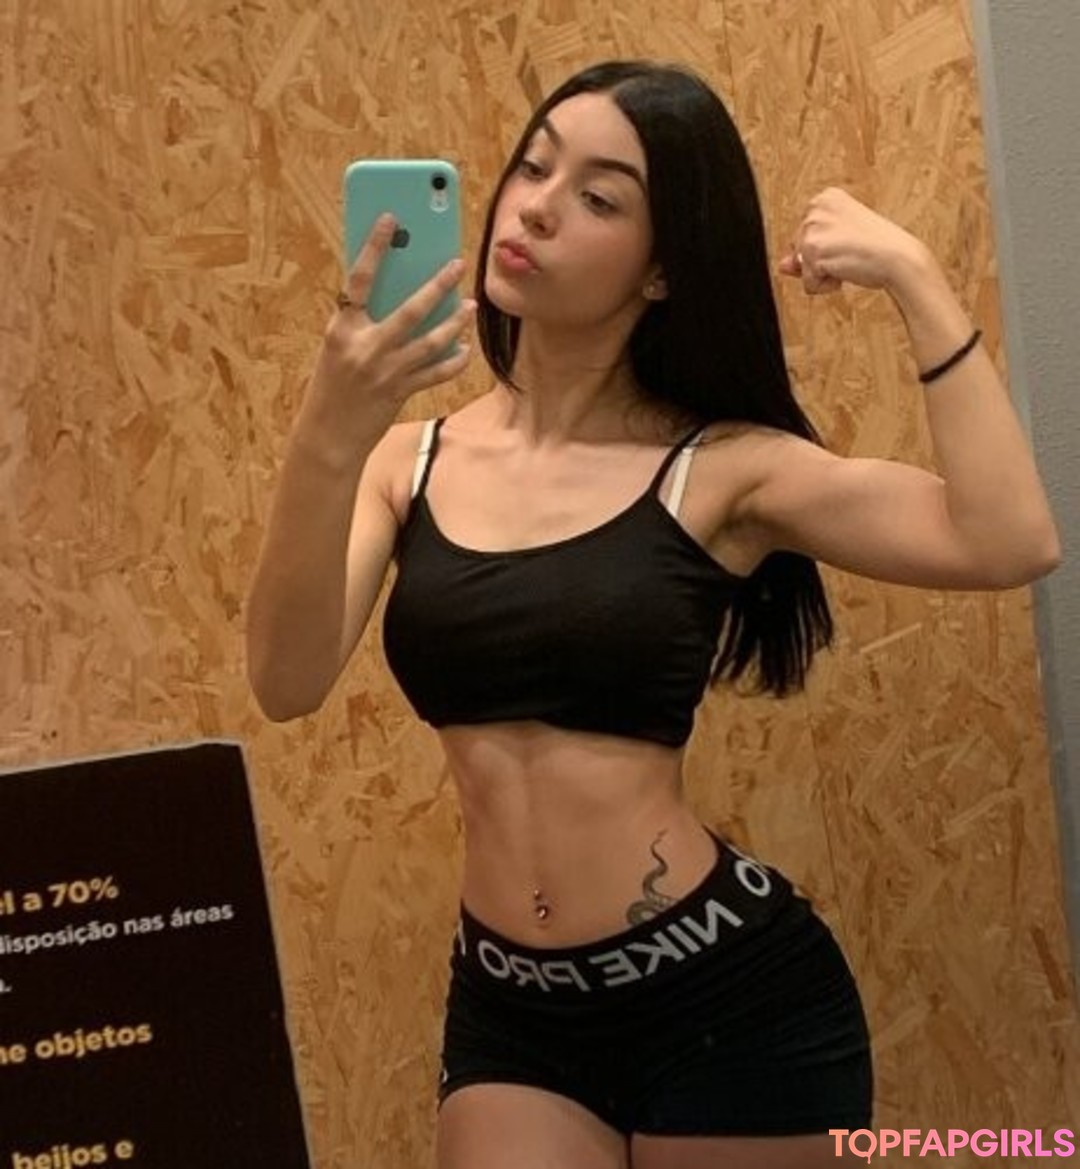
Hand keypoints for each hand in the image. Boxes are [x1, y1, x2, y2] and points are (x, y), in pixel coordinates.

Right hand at [316, 213, 475, 414]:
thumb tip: (396, 293)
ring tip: (469, 305)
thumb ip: (362, 322)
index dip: (374, 246)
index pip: (359, 278)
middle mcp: (365, 347)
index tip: (390, 218)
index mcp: (341, 328)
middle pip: (410, 308)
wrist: (328, 436)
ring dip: (455, 321)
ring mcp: (385, 371)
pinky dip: (454, 360)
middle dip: (438, 284)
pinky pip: (436, 372)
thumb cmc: (332, 386)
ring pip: (431, 340)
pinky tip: (465, 348)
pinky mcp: (400, 391)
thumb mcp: (338, 347)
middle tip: (458, 264)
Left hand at [777, 187, 926, 295]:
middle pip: (799, 251)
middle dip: (821, 261)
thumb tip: (782, 266)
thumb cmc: (878, 248)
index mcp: (825, 197)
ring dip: (824, 274)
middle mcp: (816, 207)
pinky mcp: (812, 250)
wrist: (899, 258)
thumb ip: (806, 251)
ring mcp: (812, 228)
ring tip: (849, 260)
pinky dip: (826, 285)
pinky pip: (808, 284)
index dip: (825, 248)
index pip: (804, 235)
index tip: (848, 243)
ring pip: (802, 268)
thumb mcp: (839, 242)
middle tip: (850, 253)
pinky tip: (846, 270)